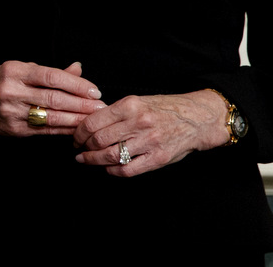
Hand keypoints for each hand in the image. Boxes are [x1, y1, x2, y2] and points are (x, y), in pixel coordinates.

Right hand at [0, 61, 105, 136]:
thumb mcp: (19, 69)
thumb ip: (50, 72)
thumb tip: (78, 68)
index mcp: (15, 71)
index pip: (51, 76)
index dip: (76, 84)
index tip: (94, 90)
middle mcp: (12, 91)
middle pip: (54, 98)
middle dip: (81, 104)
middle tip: (101, 106)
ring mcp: (12, 112)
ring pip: (51, 116)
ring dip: (77, 119)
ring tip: (94, 118)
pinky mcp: (14, 129)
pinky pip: (45, 130)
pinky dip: (64, 129)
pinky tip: (77, 128)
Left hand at [72, 89, 229, 175]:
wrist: (197, 118)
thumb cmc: (163, 109)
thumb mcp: (138, 101)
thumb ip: (115, 112)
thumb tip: (88, 123)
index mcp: (130, 105)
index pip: (93, 122)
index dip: (78, 133)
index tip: (75, 137)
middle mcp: (139, 123)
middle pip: (98, 140)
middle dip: (83, 147)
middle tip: (79, 150)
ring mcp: (149, 142)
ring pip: (110, 156)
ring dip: (93, 160)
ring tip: (86, 160)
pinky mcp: (158, 158)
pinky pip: (127, 170)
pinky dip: (112, 171)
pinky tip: (107, 168)